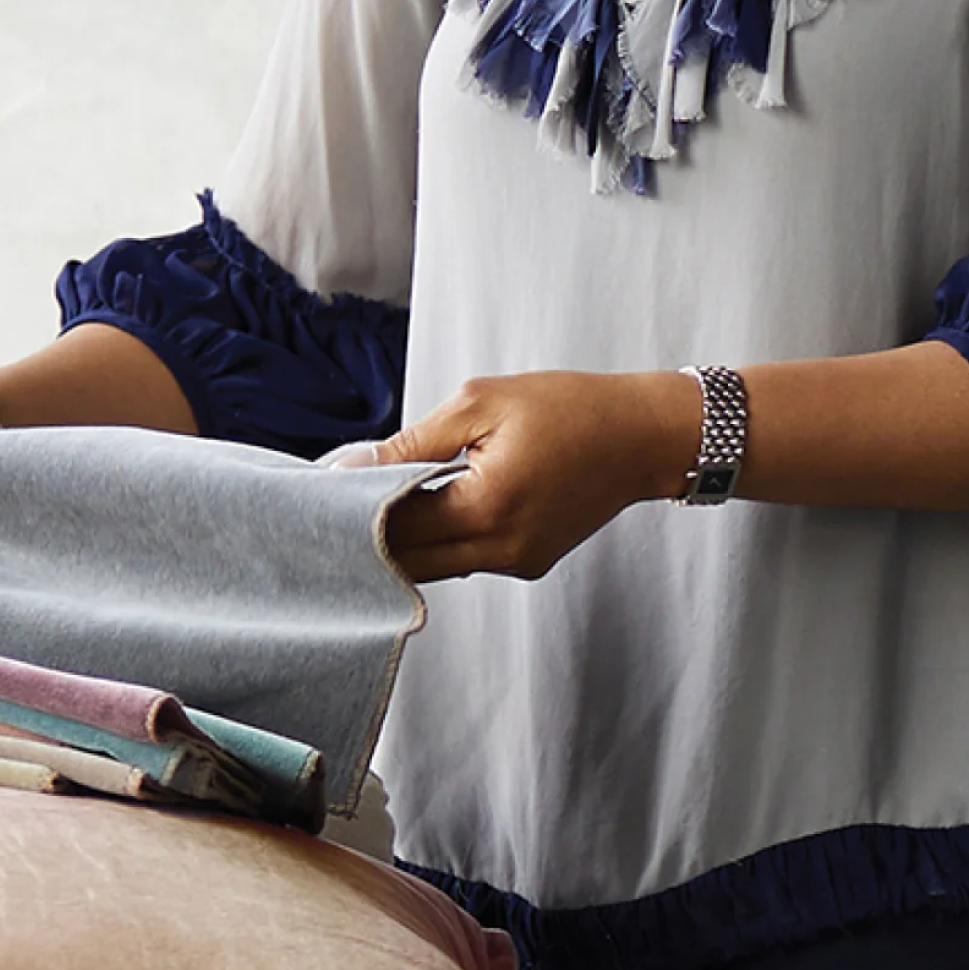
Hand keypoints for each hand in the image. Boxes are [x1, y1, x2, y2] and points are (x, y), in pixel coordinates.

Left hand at [375, 371, 692, 584]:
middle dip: (373, 530)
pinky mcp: (529, 562)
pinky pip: (467, 558)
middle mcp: (502, 550)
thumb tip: (353, 466)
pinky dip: (443, 535)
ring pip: (435, 565)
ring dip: (408, 535)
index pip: (395, 528)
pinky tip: (436, 499)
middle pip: (408, 561)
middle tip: (346, 495)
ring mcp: (518, 562)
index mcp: (486, 508)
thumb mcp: (481, 404)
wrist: (641, 435)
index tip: (327, 487)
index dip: (354, 509)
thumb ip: (412, 441)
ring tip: (389, 491)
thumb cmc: (568, 408)